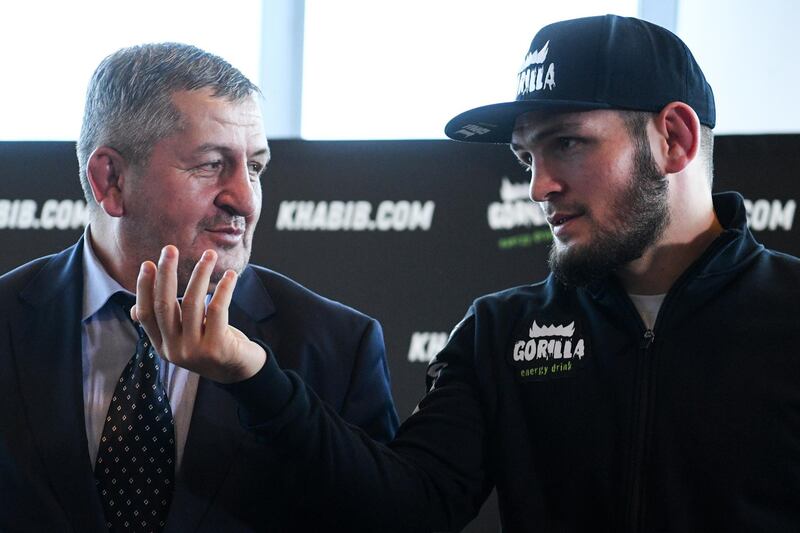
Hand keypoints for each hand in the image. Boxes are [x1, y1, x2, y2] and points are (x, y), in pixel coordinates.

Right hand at [131, 245, 266, 383]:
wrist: (240, 370)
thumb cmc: (211, 344)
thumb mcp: (183, 336)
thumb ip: (163, 323)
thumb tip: (133, 309)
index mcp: (162, 346)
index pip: (144, 314)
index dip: (144, 288)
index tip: (148, 263)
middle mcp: (174, 350)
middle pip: (164, 306)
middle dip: (166, 274)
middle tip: (170, 248)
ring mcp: (195, 351)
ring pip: (192, 303)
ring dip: (200, 274)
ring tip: (209, 254)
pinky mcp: (217, 348)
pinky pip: (217, 309)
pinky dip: (224, 289)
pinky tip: (230, 275)